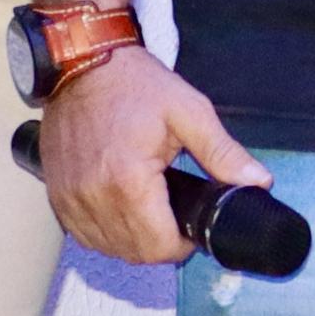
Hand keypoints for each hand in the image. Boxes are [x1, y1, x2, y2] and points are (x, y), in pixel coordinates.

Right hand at [40, 44, 271, 266]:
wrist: (82, 62)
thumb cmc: (132, 84)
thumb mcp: (189, 112)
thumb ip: (223, 153)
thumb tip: (257, 182)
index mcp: (128, 181)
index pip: (159, 247)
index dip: (183, 245)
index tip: (191, 228)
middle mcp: (93, 197)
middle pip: (134, 253)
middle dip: (161, 245)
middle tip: (176, 218)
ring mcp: (70, 198)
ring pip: (107, 248)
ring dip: (132, 242)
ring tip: (150, 213)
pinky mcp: (56, 194)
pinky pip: (83, 234)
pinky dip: (105, 233)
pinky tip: (121, 211)